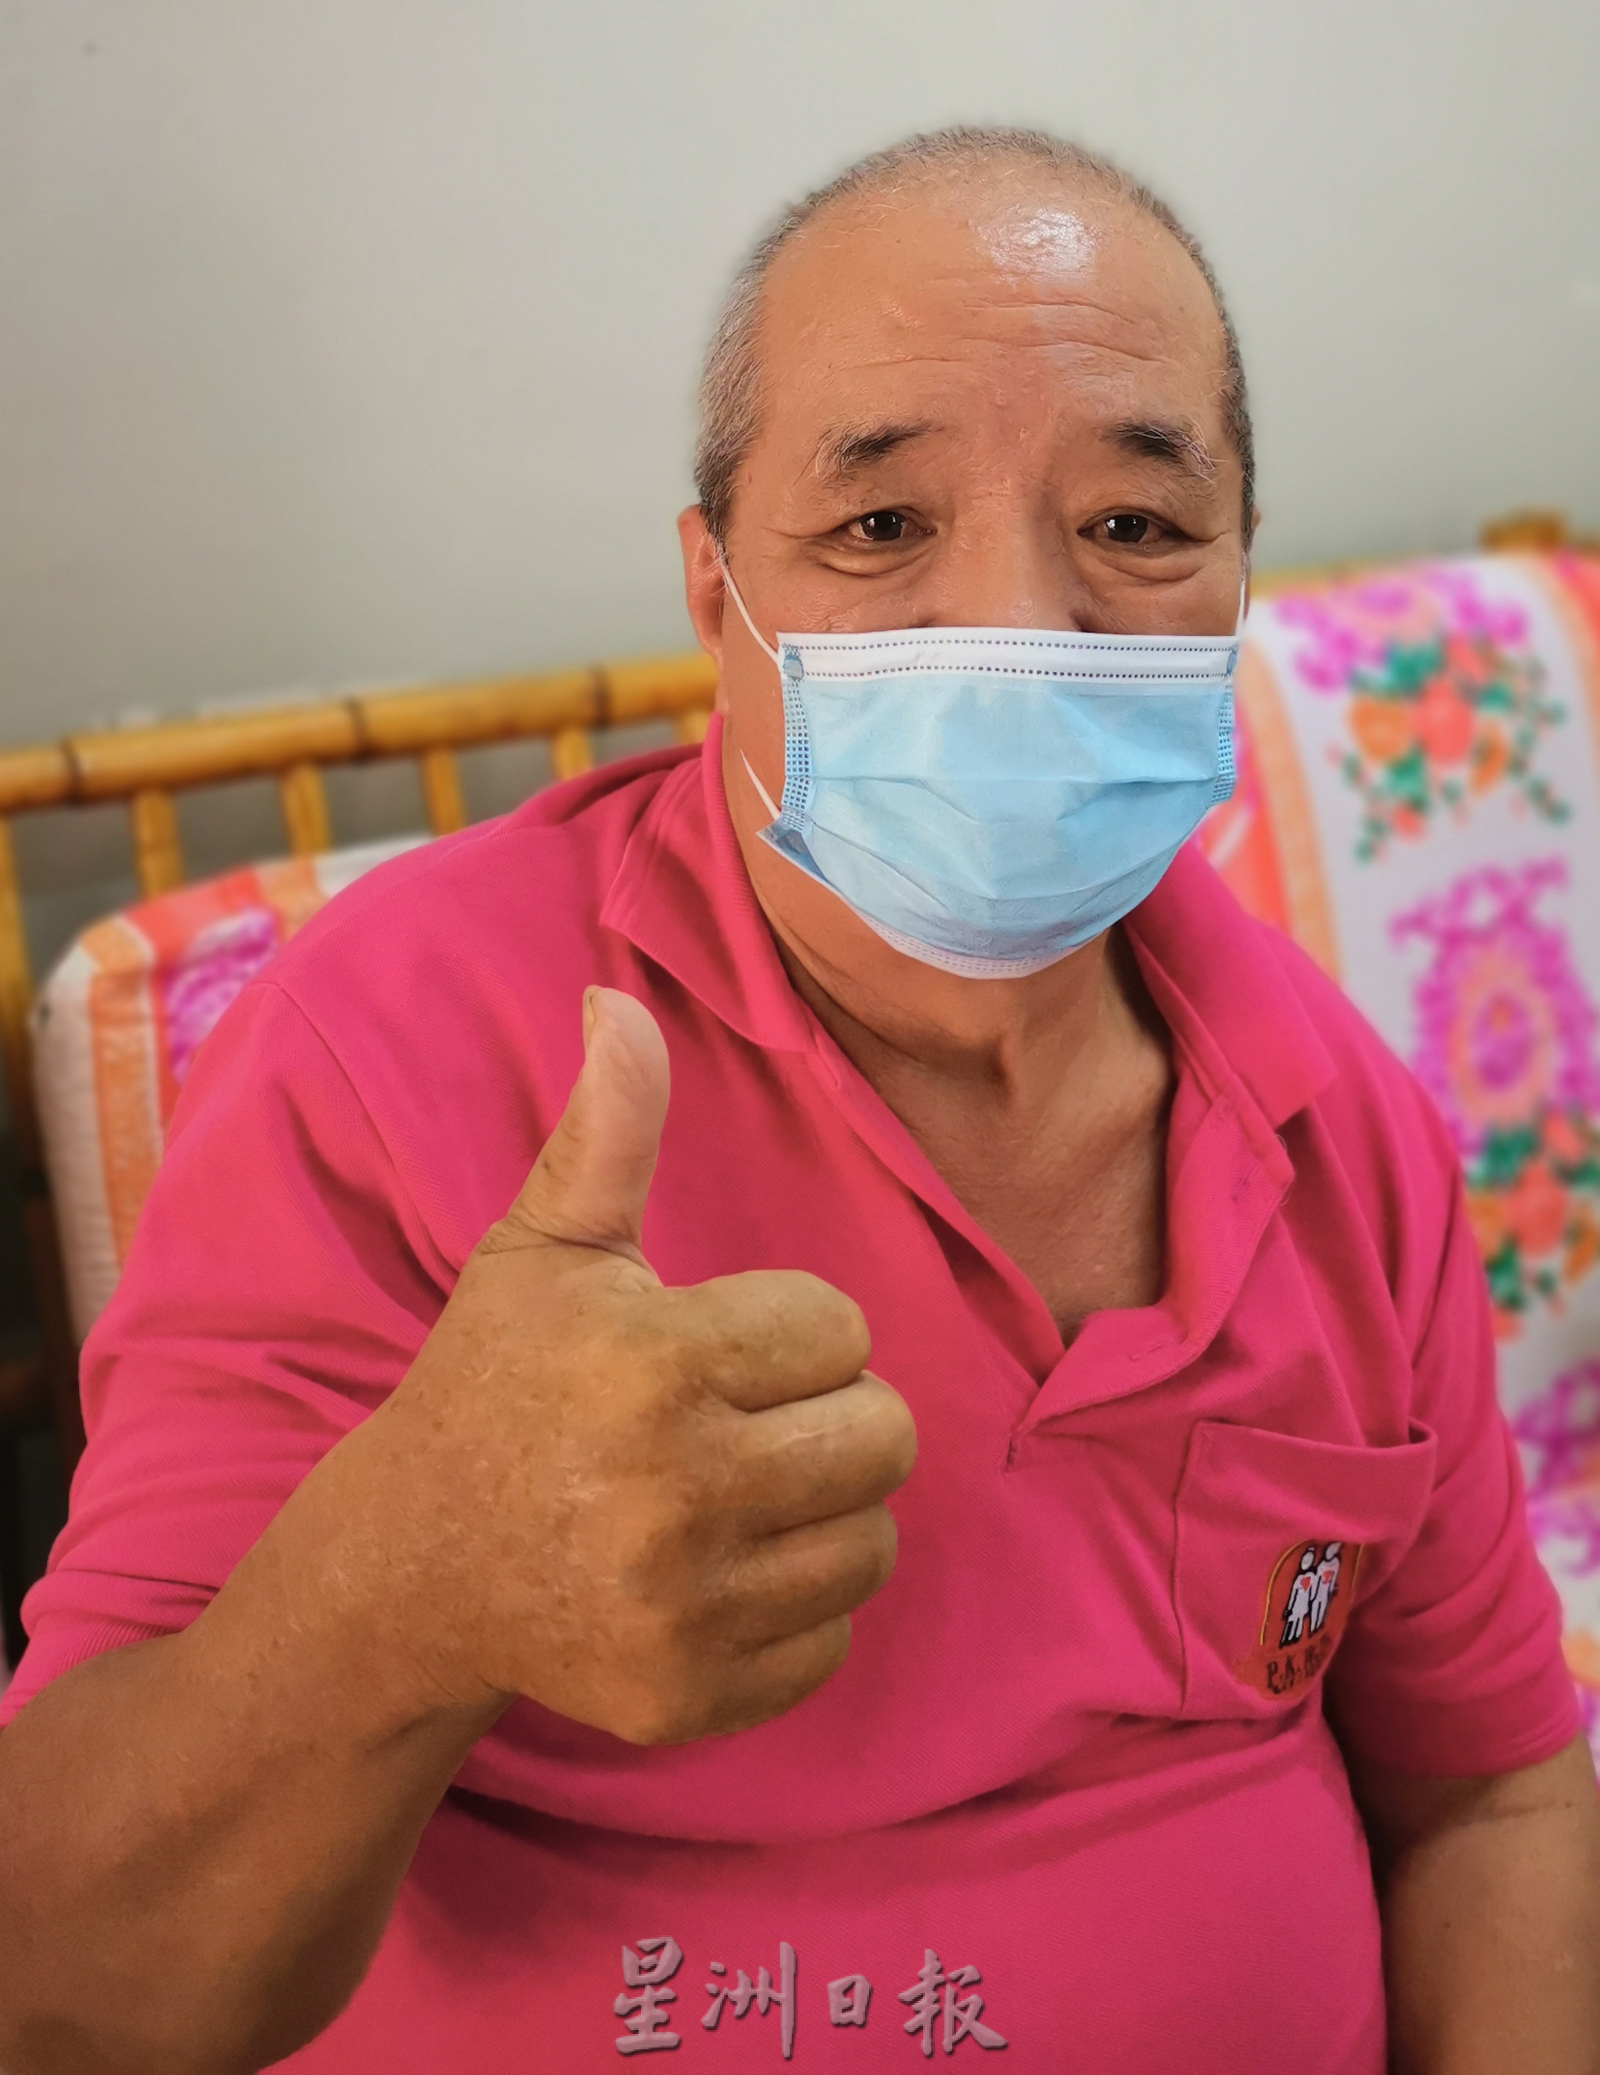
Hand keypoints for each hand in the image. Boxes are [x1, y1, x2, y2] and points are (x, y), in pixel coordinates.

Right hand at [365, 988, 916, 1744]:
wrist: (412, 1563)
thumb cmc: (495, 1379)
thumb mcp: (542, 1247)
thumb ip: (605, 1129)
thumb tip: (617, 997)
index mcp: (650, 1362)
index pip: (840, 1326)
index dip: (788, 1326)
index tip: (713, 1342)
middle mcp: (672, 1492)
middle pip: (886, 1435)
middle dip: (830, 1411)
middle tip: (749, 1415)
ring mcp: (681, 1609)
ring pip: (872, 1540)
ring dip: (824, 1507)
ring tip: (738, 1488)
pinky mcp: (689, 1696)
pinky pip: (832, 1639)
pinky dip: (794, 1604)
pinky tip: (717, 1571)